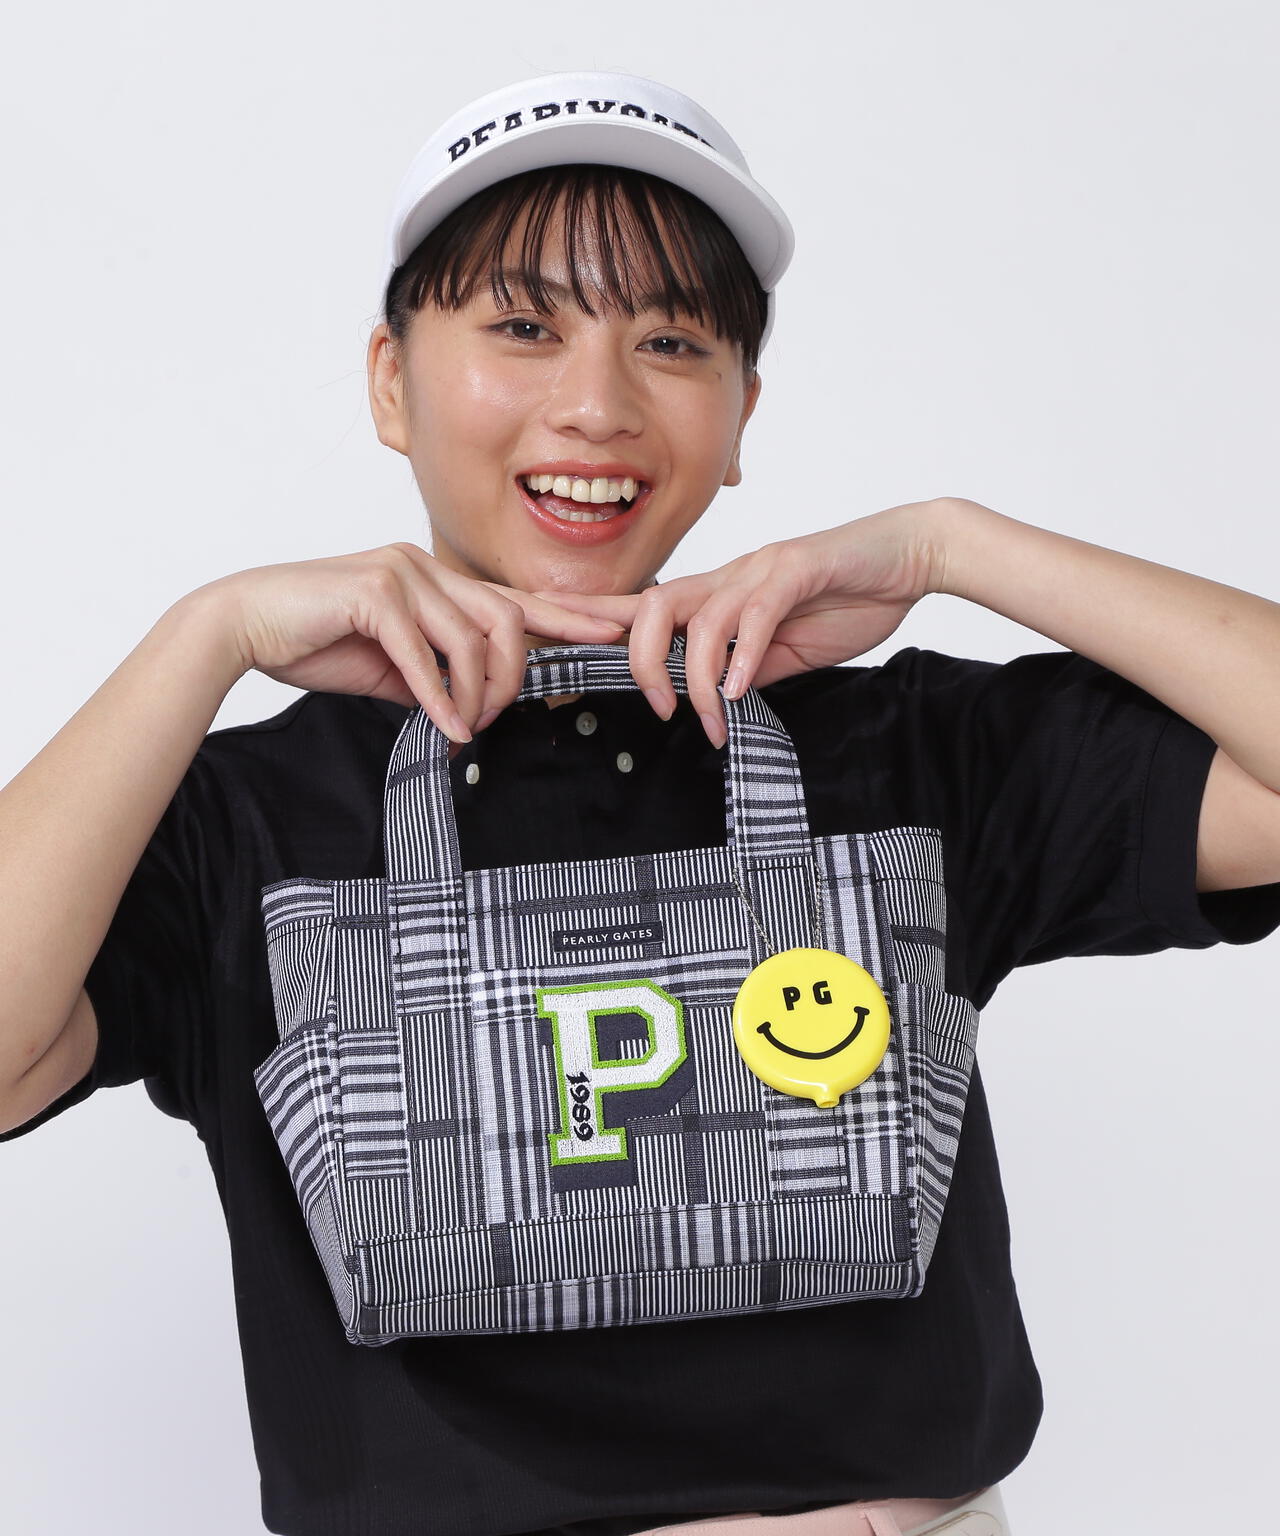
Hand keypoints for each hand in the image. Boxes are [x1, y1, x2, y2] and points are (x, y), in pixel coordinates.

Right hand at [198, 541, 626, 743]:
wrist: (244, 624)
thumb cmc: (313, 641)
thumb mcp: (390, 669)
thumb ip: (435, 678)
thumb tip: (468, 709)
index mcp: (436, 579)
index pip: (516, 599)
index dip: (570, 616)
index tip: (614, 634)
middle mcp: (425, 567)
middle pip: (509, 619)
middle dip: (516, 676)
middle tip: (494, 718)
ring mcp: (401, 573)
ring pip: (474, 636)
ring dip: (478, 692)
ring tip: (464, 724)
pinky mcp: (373, 592)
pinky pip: (426, 652)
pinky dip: (440, 696)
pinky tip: (446, 725)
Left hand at [533, 499, 951, 746]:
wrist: (906, 557)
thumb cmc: (846, 599)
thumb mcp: (784, 652)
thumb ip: (744, 670)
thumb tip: (712, 701)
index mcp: (716, 595)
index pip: (639, 608)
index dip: (590, 623)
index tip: (551, 647)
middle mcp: (727, 577)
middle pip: (650, 609)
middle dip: (640, 663)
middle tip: (664, 710)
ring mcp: (759, 570)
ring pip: (698, 617)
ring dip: (697, 677)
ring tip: (711, 716)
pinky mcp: (797, 570)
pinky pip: (755, 615)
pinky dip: (743, 656)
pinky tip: (743, 691)